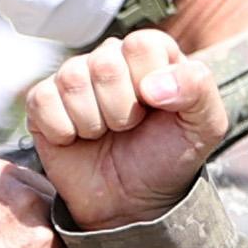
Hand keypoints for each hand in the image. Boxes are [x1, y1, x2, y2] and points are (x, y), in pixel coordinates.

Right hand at [24, 30, 229, 229]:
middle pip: (104, 64)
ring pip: (72, 80)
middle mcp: (109, 57)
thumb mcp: (204, 127)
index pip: (141, 45)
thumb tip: (153, 85)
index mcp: (150, 53)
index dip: (149, 85)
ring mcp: (73, 77)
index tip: (156, 110)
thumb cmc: (168, 157)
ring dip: (94, 123)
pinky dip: (63, 132)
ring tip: (105, 135)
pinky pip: (43, 101)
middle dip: (122, 110)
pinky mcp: (43, 102)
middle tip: (129, 128)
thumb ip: (198, 90)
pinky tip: (77, 140)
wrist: (133, 202)